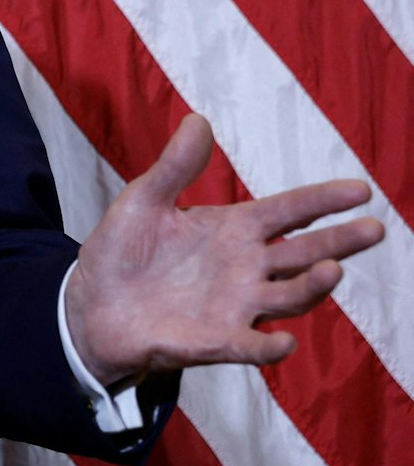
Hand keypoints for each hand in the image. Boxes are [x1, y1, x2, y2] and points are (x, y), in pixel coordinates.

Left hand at [66, 114, 385, 386]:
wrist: (91, 304)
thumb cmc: (122, 250)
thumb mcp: (144, 200)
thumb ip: (176, 166)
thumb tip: (198, 119)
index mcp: (233, 229)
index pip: (289, 211)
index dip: (323, 201)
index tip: (360, 190)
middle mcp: (245, 267)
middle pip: (304, 253)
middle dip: (339, 242)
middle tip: (373, 229)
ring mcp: (236, 305)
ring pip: (288, 297)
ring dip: (311, 287)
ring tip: (331, 270)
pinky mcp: (215, 340)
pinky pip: (250, 346)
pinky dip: (268, 345)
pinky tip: (282, 341)